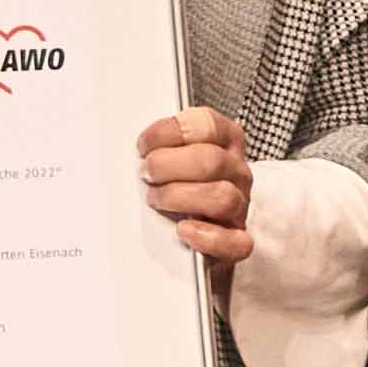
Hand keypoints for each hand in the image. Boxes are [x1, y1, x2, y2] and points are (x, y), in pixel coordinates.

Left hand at [137, 104, 260, 272]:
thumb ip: (160, 145)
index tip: (144, 145)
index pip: (207, 125)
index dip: (171, 132)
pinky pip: (235, 242)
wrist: (197, 227)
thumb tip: (128, 151)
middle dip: (168, 166)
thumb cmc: (180, 185)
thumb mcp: (173, 154)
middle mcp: (235, 172)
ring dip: (180, 198)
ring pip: (222, 198)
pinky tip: (184, 230)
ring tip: (156, 199)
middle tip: (146, 173)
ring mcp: (239, 206)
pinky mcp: (236, 240)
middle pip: (212, 161)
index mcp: (224, 142)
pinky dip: (207, 237)